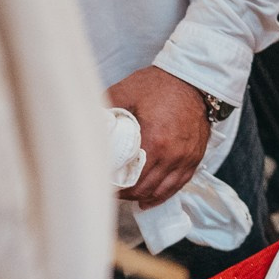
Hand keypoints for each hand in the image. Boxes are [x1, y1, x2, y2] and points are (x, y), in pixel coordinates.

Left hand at [108, 66, 210, 207]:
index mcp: (155, 141)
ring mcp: (185, 158)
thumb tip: (83, 122)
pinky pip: (179, 184)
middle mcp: (172, 155)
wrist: (193, 80)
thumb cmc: (158, 85)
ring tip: (128, 196)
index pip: (132, 179)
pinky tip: (150, 198)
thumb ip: (105, 110)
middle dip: (126, 194)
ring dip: (143, 196)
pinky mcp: (195, 157)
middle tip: (111, 192)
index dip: (116, 188)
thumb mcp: (125, 92)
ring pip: (162, 190)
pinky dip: (163, 194)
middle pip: (145, 188)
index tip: (103, 187)